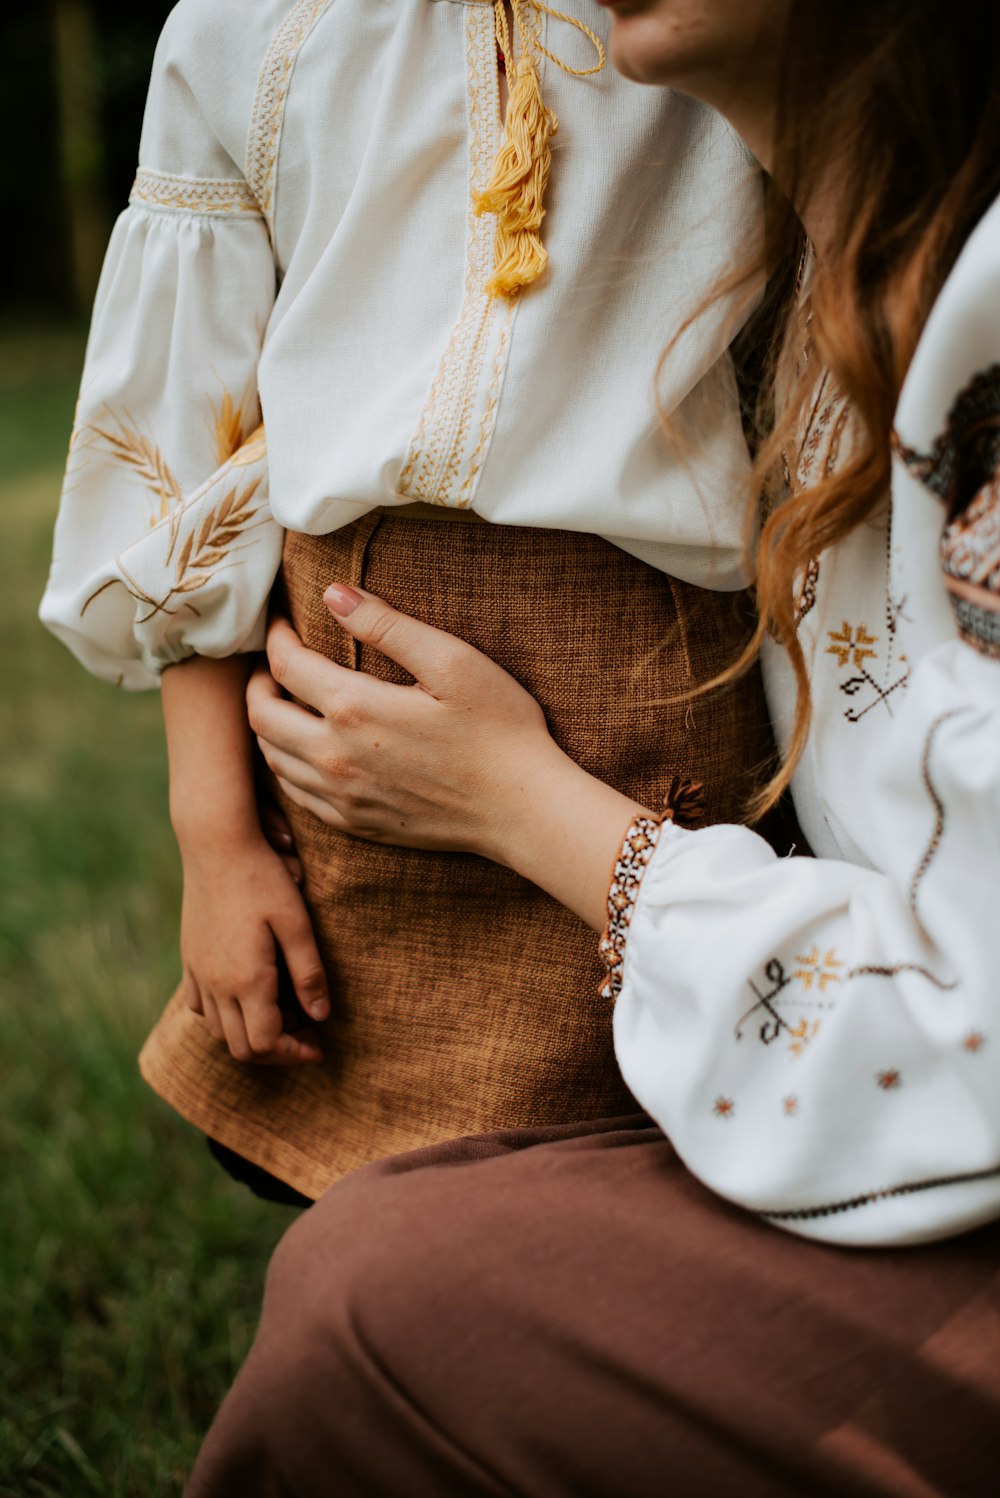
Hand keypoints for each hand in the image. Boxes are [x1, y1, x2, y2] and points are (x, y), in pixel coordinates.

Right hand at [178, 832, 328, 1065]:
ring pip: (217, 1030)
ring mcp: (197, 972)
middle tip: (305, 1033)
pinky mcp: (189, 958)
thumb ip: (309, 973)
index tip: (318, 1045)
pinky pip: (199, 1005)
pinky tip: (246, 994)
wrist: (216, 845)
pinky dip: (223, 1015)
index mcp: (246, 980)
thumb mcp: (297, 923)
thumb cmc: (263, 879)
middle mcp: (216, 984)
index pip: (266, 1043)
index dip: (294, 1053)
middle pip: (240, 1047)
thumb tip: (321, 1016)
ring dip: (249, 1034)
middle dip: (276, 1051)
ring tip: (281, 1013)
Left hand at [249, 586, 559, 862]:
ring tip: (283, 700)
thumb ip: (387, 624)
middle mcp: (335, 756)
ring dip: (267, 724)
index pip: (285, 664)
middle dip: (257, 680)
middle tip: (274, 659)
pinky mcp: (356, 823)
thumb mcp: (451, 661)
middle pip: (262, 714)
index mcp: (354, 708)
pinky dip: (285, 765)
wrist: (523, 808)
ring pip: (272, 758)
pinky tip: (304, 750)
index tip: (284, 619)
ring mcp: (342, 796)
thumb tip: (332, 593)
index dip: (276, 635)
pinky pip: (295, 795)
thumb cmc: (499, 728)